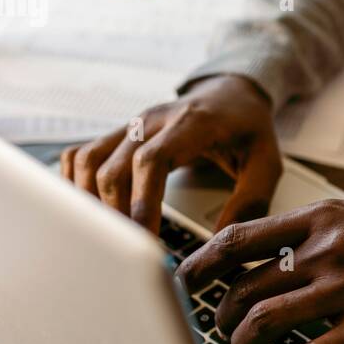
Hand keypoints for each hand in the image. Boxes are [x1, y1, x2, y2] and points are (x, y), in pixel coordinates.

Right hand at [60, 74, 280, 234]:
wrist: (232, 92)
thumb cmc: (248, 128)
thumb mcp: (267, 163)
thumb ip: (250, 201)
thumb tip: (221, 244)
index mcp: (191, 124)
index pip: (151, 161)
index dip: (142, 202)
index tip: (145, 239)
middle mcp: (153, 121)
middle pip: (113, 167)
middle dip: (116, 214)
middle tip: (130, 250)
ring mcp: (131, 126)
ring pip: (89, 161)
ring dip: (91, 202)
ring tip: (109, 236)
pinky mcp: (119, 134)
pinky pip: (81, 155)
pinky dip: (76, 183)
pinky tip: (89, 210)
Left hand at [177, 193, 343, 343]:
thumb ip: (317, 230)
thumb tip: (274, 252)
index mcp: (322, 219)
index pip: (238, 240)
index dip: (201, 265)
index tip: (184, 281)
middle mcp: (327, 251)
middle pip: (245, 287)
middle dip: (221, 314)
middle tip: (221, 326)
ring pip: (266, 321)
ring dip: (244, 343)